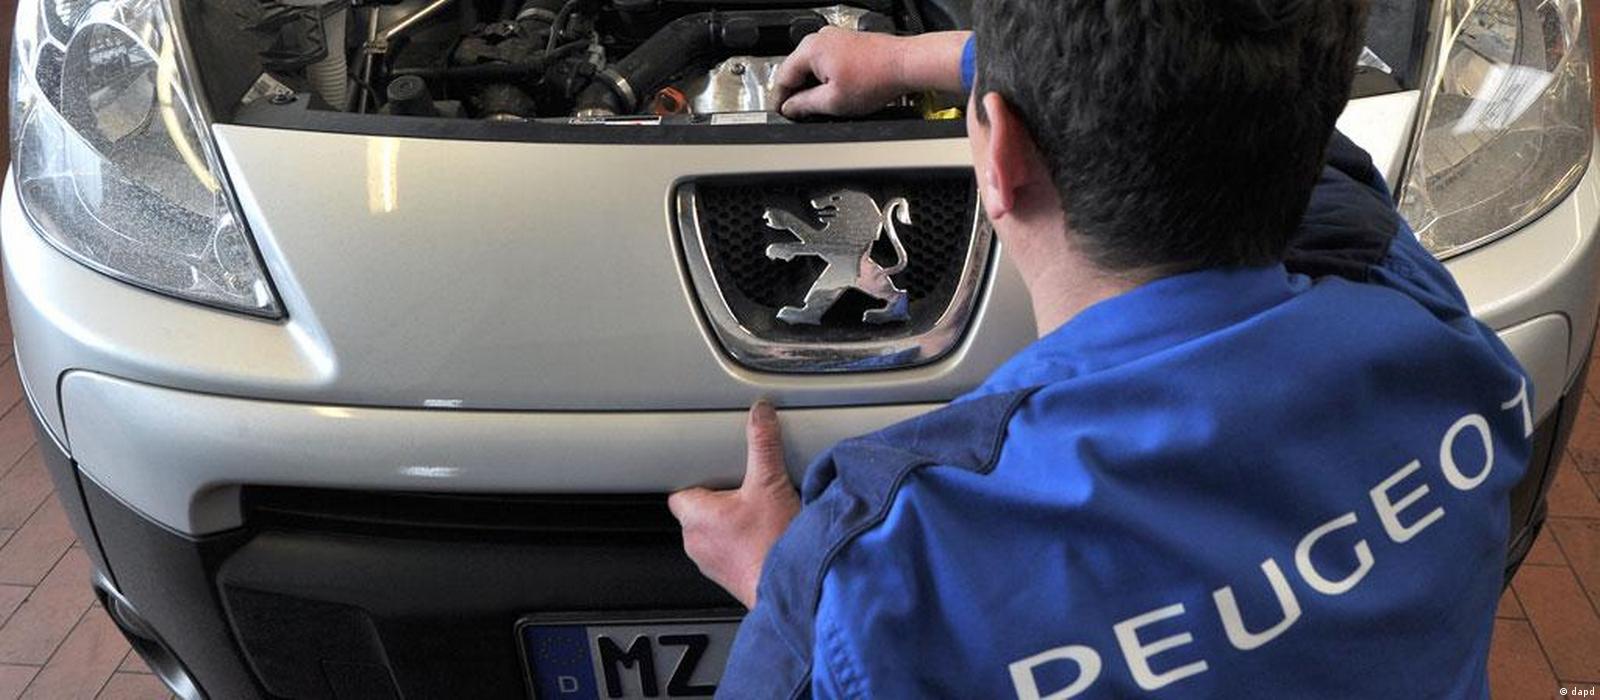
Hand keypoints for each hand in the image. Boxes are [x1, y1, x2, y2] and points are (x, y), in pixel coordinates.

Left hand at [668, 401, 801, 607]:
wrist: (794, 586)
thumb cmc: (774, 546)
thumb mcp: (770, 483)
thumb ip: (763, 443)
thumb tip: (760, 415)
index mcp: (694, 516)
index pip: (680, 490)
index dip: (699, 479)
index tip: (717, 473)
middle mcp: (695, 542)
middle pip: (699, 510)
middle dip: (720, 500)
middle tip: (746, 491)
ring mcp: (710, 563)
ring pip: (713, 533)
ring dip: (731, 523)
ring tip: (758, 514)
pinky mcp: (729, 577)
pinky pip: (727, 552)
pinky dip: (741, 543)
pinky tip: (764, 536)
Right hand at [773, 27, 913, 118]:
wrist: (905, 65)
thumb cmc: (877, 77)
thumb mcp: (833, 102)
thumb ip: (805, 105)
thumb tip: (790, 108)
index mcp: (810, 48)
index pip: (782, 77)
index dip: (779, 100)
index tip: (780, 113)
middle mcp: (820, 38)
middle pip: (796, 69)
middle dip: (795, 92)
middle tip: (798, 113)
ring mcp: (834, 38)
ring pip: (812, 66)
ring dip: (812, 85)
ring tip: (819, 105)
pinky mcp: (847, 43)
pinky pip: (827, 62)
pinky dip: (825, 78)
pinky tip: (834, 92)